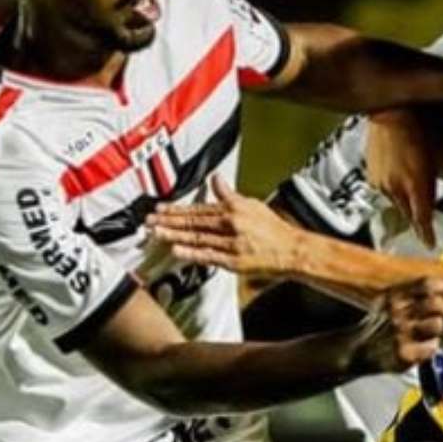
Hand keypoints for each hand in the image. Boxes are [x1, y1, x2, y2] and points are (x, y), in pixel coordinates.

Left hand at [146, 175, 295, 276]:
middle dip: (169, 221)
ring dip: (174, 236)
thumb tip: (216, 180)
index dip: (177, 209)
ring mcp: (231, 243)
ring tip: (157, 233)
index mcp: (233, 209)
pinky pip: (209, 256)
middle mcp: (231, 224)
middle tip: (150, 221)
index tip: (160, 209)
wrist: (292, 250)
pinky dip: (192, 253)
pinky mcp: (234, 261)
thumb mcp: (252, 204)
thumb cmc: (273, 230)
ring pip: (198, 237)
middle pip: (194, 222)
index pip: (199, 208)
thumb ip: (230, 194)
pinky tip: (177, 252)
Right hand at [350, 277, 442, 372]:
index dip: (441, 287)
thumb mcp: (387, 300)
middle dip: (442, 309)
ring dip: (435, 329)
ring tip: (425, 333)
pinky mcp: (405, 354)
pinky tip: (419, 347)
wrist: (359, 350)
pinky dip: (429, 347)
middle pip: (436, 304)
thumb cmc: (380, 324)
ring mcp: (401, 334)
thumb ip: (411, 292)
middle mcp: (397, 313)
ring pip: (437, 325)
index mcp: (393, 296)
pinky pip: (433, 346)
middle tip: (437, 315)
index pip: (426, 285)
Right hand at [366, 110, 436, 247]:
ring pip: (398, 201)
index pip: (421, 217)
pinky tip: (401, 176)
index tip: (430, 243)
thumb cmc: (421, 122)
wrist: (391, 108)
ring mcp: (382, 182)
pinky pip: (387, 189)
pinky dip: (395, 187)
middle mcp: (396, 187)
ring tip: (414, 193)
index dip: (426, 233)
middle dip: (418, 218)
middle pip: (409, 213)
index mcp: (415, 182)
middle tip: (426, 226)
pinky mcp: (372, 175)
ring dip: (407, 200)